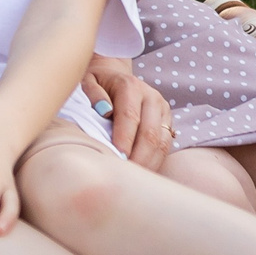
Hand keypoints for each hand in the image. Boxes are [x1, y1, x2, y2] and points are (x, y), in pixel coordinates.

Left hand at [84, 55, 173, 169]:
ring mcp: (162, 109)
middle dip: (138, 158)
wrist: (115, 74)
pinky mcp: (167, 121)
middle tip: (125, 177)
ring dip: (149, 163)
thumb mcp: (88, 81)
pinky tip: (143, 172)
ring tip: (134, 179)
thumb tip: (104, 111)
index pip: (130, 116)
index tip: (117, 160)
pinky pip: (166, 146)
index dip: (125, 140)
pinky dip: (155, 161)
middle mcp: (151, 97)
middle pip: (150, 134)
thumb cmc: (98, 83)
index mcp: (131, 86)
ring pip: (162, 143)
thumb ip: (93, 93)